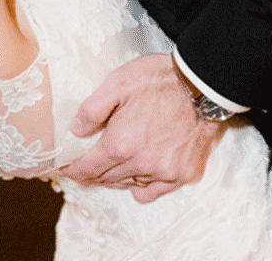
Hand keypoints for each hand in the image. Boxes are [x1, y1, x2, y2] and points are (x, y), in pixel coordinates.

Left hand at [60, 53, 223, 203]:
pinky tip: (139, 173)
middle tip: (86, 169)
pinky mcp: (184, 174)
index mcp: (120, 143)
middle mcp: (141, 164)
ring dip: (116, 179)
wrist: (204, 85)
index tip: (67, 169)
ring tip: (112, 168)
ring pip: (129, 186)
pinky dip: (143, 185)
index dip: (74, 170)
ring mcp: (164, 172)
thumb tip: (76, 131)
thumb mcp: (117, 83)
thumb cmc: (161, 79)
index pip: (88, 168)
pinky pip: (154, 191)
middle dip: (93, 174)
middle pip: (107, 179)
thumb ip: (91, 109)